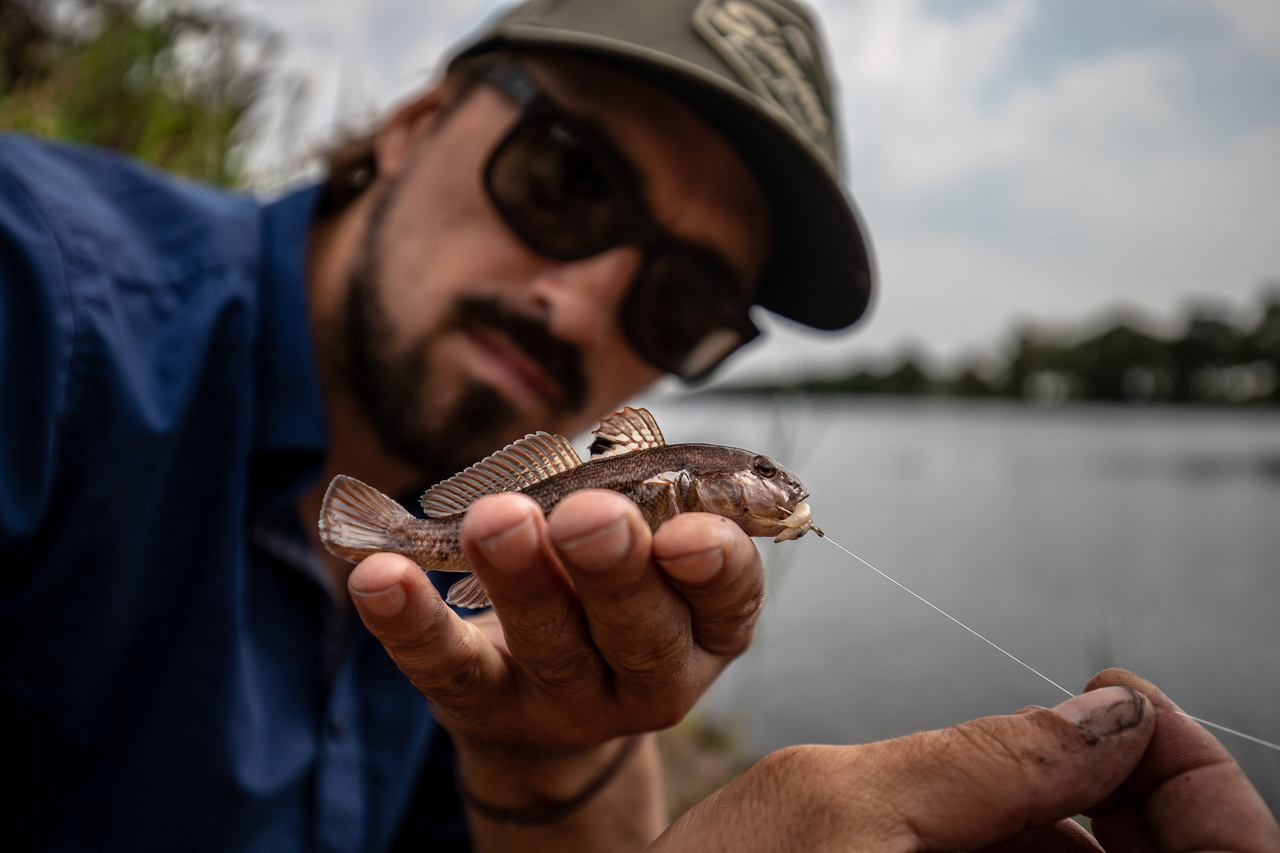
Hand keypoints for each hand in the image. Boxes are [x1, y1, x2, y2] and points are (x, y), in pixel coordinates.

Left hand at [346, 489, 763, 819]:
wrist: (544, 700)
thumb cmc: (607, 589)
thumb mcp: (648, 545)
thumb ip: (650, 497)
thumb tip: (628, 436)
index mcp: (705, 628)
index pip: (727, 600)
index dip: (714, 566)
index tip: (685, 530)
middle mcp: (650, 678)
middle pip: (640, 632)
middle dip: (612, 568)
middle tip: (588, 514)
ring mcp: (568, 704)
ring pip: (551, 646)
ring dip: (522, 579)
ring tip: (496, 519)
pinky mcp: (486, 709)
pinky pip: (447, 666)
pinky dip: (411, 620)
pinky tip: (379, 575)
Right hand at [651, 668, 1279, 851]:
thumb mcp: (838, 811)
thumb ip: (984, 763)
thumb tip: (1111, 715)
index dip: (1197, 791)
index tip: (1132, 709)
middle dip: (1112, 795)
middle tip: (1075, 721)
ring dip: (1046, 823)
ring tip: (970, 785)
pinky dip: (997, 851)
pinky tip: (947, 826)